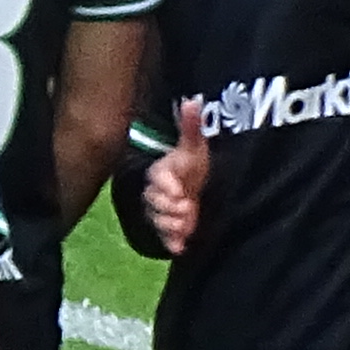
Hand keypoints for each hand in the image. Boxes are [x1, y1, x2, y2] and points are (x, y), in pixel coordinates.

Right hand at [139, 98, 211, 248]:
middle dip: (170, 207)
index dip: (166, 187)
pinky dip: (172, 243)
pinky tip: (180, 248)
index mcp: (161, 172)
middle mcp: (156, 193)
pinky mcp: (168, 228)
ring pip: (158, 220)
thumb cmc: (192, 164)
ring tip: (188, 223)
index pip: (157, 179)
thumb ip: (191, 126)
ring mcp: (161, 212)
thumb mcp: (194, 146)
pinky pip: (164, 237)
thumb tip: (192, 100)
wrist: (195, 186)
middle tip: (187, 208)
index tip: (180, 192)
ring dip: (172, 224)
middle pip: (154, 202)